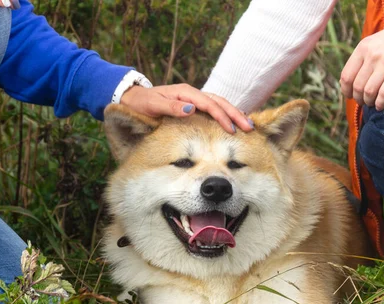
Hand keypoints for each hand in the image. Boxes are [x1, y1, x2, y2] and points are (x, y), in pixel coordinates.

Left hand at [120, 84, 253, 133]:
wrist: (134, 99)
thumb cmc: (141, 105)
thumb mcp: (152, 106)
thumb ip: (170, 107)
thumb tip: (191, 109)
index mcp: (185, 93)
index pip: (209, 104)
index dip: (221, 116)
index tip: (232, 129)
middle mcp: (192, 94)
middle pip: (220, 102)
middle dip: (235, 114)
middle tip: (249, 127)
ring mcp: (194, 99)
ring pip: (220, 104)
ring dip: (234, 114)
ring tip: (248, 126)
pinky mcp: (195, 105)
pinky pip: (215, 108)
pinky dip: (226, 114)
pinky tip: (234, 124)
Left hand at [340, 12, 383, 110]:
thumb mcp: (376, 41)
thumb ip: (364, 57)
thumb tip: (349, 80)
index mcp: (363, 47)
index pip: (346, 75)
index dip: (346, 90)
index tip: (349, 96)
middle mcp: (372, 55)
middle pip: (357, 86)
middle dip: (358, 98)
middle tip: (362, 102)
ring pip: (369, 92)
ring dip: (368, 102)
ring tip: (372, 103)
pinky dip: (380, 103)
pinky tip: (381, 106)